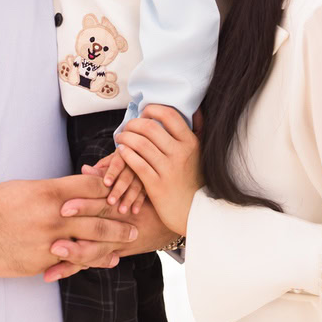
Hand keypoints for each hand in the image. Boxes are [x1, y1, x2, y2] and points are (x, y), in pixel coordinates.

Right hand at [0, 176, 139, 277]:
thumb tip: (76, 191)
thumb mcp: (26, 188)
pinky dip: (93, 260)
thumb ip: (54, 190)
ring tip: (128, 239)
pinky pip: (74, 261)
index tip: (121, 188)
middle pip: (98, 215)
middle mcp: (54, 216)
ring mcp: (50, 241)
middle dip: (120, 217)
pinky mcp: (43, 261)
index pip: (91, 187)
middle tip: (135, 219)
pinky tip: (106, 260)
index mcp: (49, 192)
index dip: (109, 187)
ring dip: (113, 241)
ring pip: (91, 241)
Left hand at [43, 169, 177, 282]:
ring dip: (73, 258)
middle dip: (75, 240)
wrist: (169, 224)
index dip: (84, 206)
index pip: (102, 204)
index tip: (63, 208)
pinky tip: (52, 273)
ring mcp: (118, 241)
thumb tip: (84, 168)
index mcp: (120, 204)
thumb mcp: (131, 185)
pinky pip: (94, 261)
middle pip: (96, 233)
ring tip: (52, 263)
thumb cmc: (145, 199)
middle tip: (54, 244)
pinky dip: (75, 267)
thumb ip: (104, 178)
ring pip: (95, 252)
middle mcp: (119, 225)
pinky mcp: (115, 253)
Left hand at [100, 150, 146, 214]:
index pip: (117, 163)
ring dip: (129, 198)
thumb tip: (84, 169)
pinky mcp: (150, 182)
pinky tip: (135, 211)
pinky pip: (145, 192)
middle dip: (119, 189)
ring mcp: (144, 172)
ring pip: (137, 185)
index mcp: (123, 154)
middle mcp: (135, 162)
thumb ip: (100, 166)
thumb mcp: (111, 160)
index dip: (111, 173)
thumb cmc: (121, 159)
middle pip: (127, 176)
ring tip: (122, 210)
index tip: (106, 183)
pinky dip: (140, 202)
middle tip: (111, 202)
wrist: (142, 155)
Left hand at [114, 104, 201, 236]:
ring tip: (121, 138)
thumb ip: (198, 130)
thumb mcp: (200, 153)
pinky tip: (122, 151)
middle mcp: (180, 154)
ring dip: (125, 137)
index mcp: (190, 143)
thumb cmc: (194, 180)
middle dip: (133, 123)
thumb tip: (196, 109)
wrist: (195, 211)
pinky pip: (136, 164)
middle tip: (127, 126)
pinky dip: (126, 154)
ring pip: (140, 144)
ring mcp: (168, 169)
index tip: (144, 113)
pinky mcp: (156, 185)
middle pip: (150, 127)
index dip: (152, 110)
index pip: (169, 115)